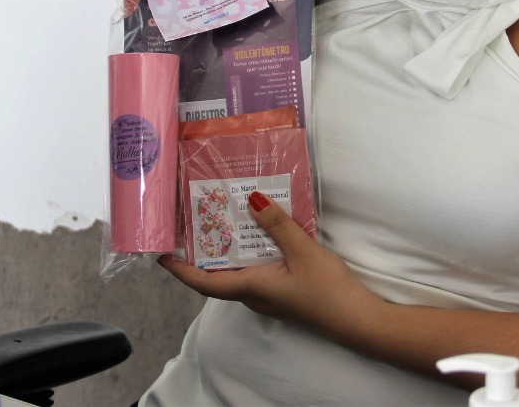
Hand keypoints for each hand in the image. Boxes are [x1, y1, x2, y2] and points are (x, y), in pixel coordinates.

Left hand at [158, 191, 383, 338]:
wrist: (357, 320)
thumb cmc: (326, 290)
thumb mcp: (302, 251)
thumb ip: (276, 225)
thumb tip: (249, 199)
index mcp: (250, 287)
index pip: (204, 282)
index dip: (180, 270)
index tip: (161, 255)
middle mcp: (254, 294)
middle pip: (219, 274)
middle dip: (205, 249)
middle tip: (198, 219)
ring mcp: (269, 294)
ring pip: (240, 270)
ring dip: (230, 247)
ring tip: (226, 216)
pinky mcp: (284, 290)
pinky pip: (258, 268)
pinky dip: (252, 250)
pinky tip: (262, 230)